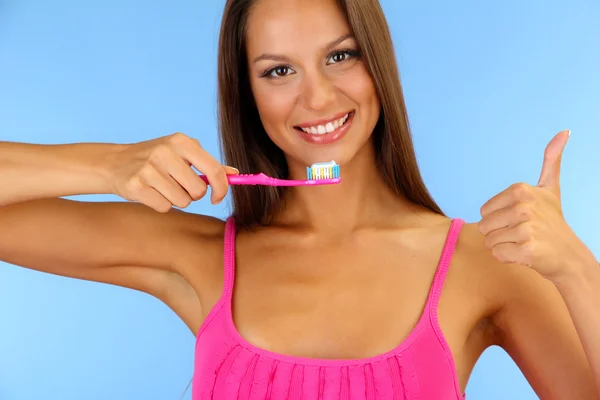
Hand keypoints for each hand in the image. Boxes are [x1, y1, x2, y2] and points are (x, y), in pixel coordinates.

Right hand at [109, 132, 237, 211]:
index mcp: (182, 142)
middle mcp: (165, 152)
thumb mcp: (183, 154)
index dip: (221, 188)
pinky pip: (164, 207)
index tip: (217, 197)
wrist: (116, 163)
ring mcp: (149, 168)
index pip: (213, 169)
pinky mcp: (136, 185)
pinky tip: (151, 192)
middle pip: (198, 191)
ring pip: (182, 201)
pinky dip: (161, 204)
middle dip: (193, 194)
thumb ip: (208, 164)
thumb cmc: (157, 159)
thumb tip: (235, 173)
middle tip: (180, 186)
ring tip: (163, 187)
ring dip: (176, 200)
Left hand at [477, 130, 593, 280]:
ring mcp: (526, 229)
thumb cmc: (552, 221)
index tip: (520, 219)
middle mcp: (523, 207)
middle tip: (521, 233)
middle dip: (498, 233)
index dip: (498, 219)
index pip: (484, 212)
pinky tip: (525, 254)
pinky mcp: (527, 249)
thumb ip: (551, 160)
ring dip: (503, 246)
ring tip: (523, 242)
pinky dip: (507, 257)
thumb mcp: (550, 187)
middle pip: (483, 226)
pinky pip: (497, 254)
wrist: (569, 254)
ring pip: (489, 241)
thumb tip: (564, 131)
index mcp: (520, 190)